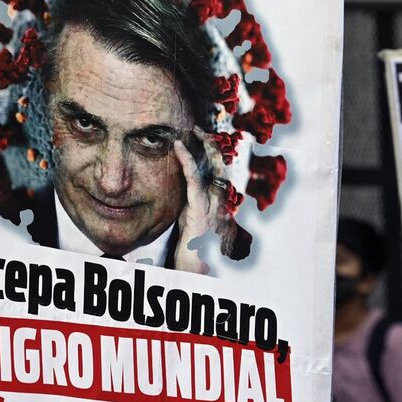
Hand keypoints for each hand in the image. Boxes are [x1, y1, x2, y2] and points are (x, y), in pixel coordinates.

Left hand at [171, 129, 239, 274]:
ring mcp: (212, 207)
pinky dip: (187, 160)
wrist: (194, 272)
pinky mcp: (200, 210)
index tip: (202, 141)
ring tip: (193, 130)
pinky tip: (179, 147)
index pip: (219, 175)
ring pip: (213, 169)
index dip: (213, 157)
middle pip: (222, 167)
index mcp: (217, 207)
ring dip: (204, 147)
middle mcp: (219, 204)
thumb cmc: (190, 253)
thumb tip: (182, 197)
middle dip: (213, 146)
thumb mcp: (189, 225)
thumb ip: (189, 209)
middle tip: (200, 129)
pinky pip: (194, 179)